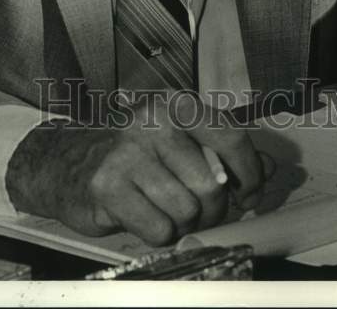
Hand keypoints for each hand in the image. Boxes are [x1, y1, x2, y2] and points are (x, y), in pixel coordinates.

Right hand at [5, 92, 273, 245]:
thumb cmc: (132, 154)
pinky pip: (159, 229)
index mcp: (176, 104)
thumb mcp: (179, 140)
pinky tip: (141, 214)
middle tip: (196, 208)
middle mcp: (153, 121)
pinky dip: (157, 232)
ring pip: (187, 210)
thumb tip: (269, 167)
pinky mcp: (108, 186)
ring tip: (164, 208)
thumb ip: (225, 151)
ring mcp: (128, 152)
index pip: (232, 138)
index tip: (248, 194)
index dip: (249, 174)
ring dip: (182, 222)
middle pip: (212, 185)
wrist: (67, 162)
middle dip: (211, 209)